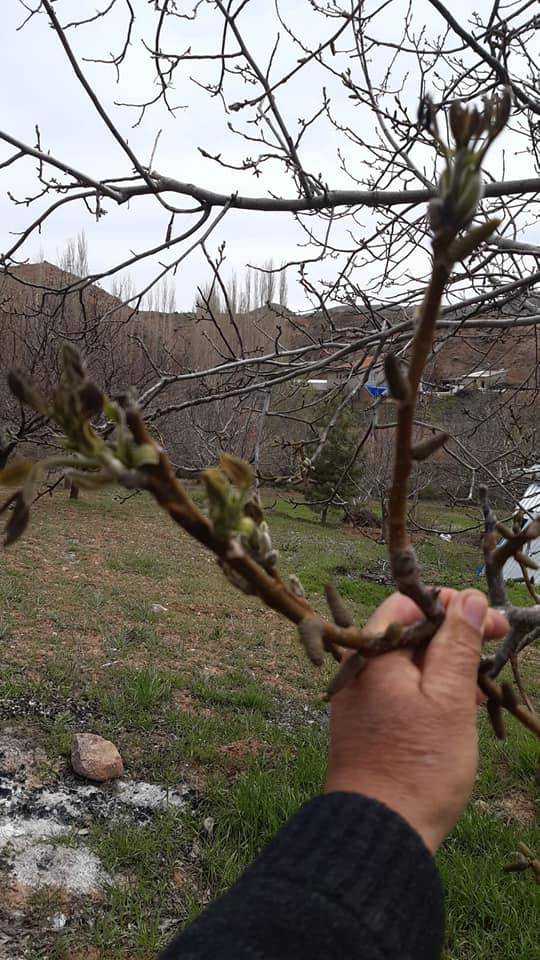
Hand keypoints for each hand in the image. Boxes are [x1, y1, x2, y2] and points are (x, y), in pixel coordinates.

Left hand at [325, 589, 507, 852]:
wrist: (376, 832)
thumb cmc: (418, 765)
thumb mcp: (449, 699)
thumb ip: (458, 645)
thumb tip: (470, 599)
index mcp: (372, 654)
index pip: (410, 605)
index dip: (453, 607)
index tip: (491, 621)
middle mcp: (358, 670)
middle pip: (409, 634)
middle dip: (453, 639)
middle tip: (493, 650)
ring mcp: (359, 698)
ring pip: (408, 665)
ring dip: (445, 668)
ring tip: (480, 688)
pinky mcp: (366, 724)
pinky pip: (400, 692)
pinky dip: (429, 692)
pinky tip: (457, 710)